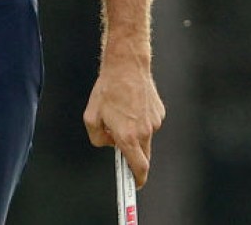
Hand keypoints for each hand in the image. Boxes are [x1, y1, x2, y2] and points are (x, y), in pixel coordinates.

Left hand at [83, 57, 164, 186]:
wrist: (127, 66)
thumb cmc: (107, 89)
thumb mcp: (90, 116)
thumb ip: (98, 137)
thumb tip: (108, 143)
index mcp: (127, 136)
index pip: (138, 167)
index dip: (137, 179)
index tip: (135, 185)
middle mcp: (144, 132)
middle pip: (143, 155)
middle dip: (133, 156)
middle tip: (121, 145)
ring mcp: (154, 123)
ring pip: (145, 138)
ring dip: (134, 134)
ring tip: (120, 114)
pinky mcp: (159, 113)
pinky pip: (149, 124)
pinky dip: (139, 121)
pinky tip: (130, 105)